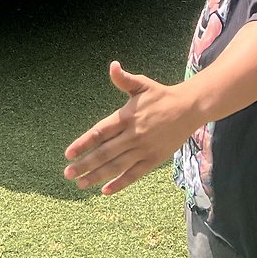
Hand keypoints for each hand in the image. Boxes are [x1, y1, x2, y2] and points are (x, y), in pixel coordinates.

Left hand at [63, 61, 196, 195]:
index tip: (68, 154)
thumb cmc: (161, 95)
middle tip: (67, 173)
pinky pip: (134, 174)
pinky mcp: (153, 159)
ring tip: (80, 183)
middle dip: (84, 164)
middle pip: (104, 153)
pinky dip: (119, 183)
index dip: (83, 144)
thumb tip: (112, 66)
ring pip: (116, 166)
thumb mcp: (142, 84)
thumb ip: (123, 79)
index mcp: (127, 116)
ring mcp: (144, 149)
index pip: (100, 132)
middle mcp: (133, 135)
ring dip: (97, 176)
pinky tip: (105, 191)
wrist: (189, 109)